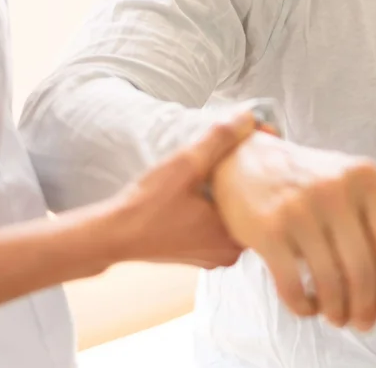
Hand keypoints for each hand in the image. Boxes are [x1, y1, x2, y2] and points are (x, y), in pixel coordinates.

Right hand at [102, 110, 258, 267]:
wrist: (114, 233)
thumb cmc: (148, 205)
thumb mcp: (186, 164)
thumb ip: (220, 139)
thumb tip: (249, 117)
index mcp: (234, 237)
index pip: (261, 199)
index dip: (258, 171)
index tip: (253, 150)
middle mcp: (228, 254)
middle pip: (248, 209)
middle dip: (242, 183)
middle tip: (235, 157)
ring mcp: (211, 257)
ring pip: (230, 218)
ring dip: (226, 196)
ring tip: (217, 172)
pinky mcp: (196, 255)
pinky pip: (215, 228)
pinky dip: (212, 210)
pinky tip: (201, 192)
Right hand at [209, 133, 375, 331]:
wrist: (244, 160)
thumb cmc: (307, 182)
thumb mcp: (352, 195)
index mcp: (365, 178)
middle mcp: (335, 189)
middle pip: (364, 268)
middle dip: (367, 306)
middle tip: (363, 322)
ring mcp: (300, 208)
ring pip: (331, 281)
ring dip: (337, 310)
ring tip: (337, 317)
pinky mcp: (269, 228)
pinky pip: (293, 285)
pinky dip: (305, 307)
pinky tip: (309, 307)